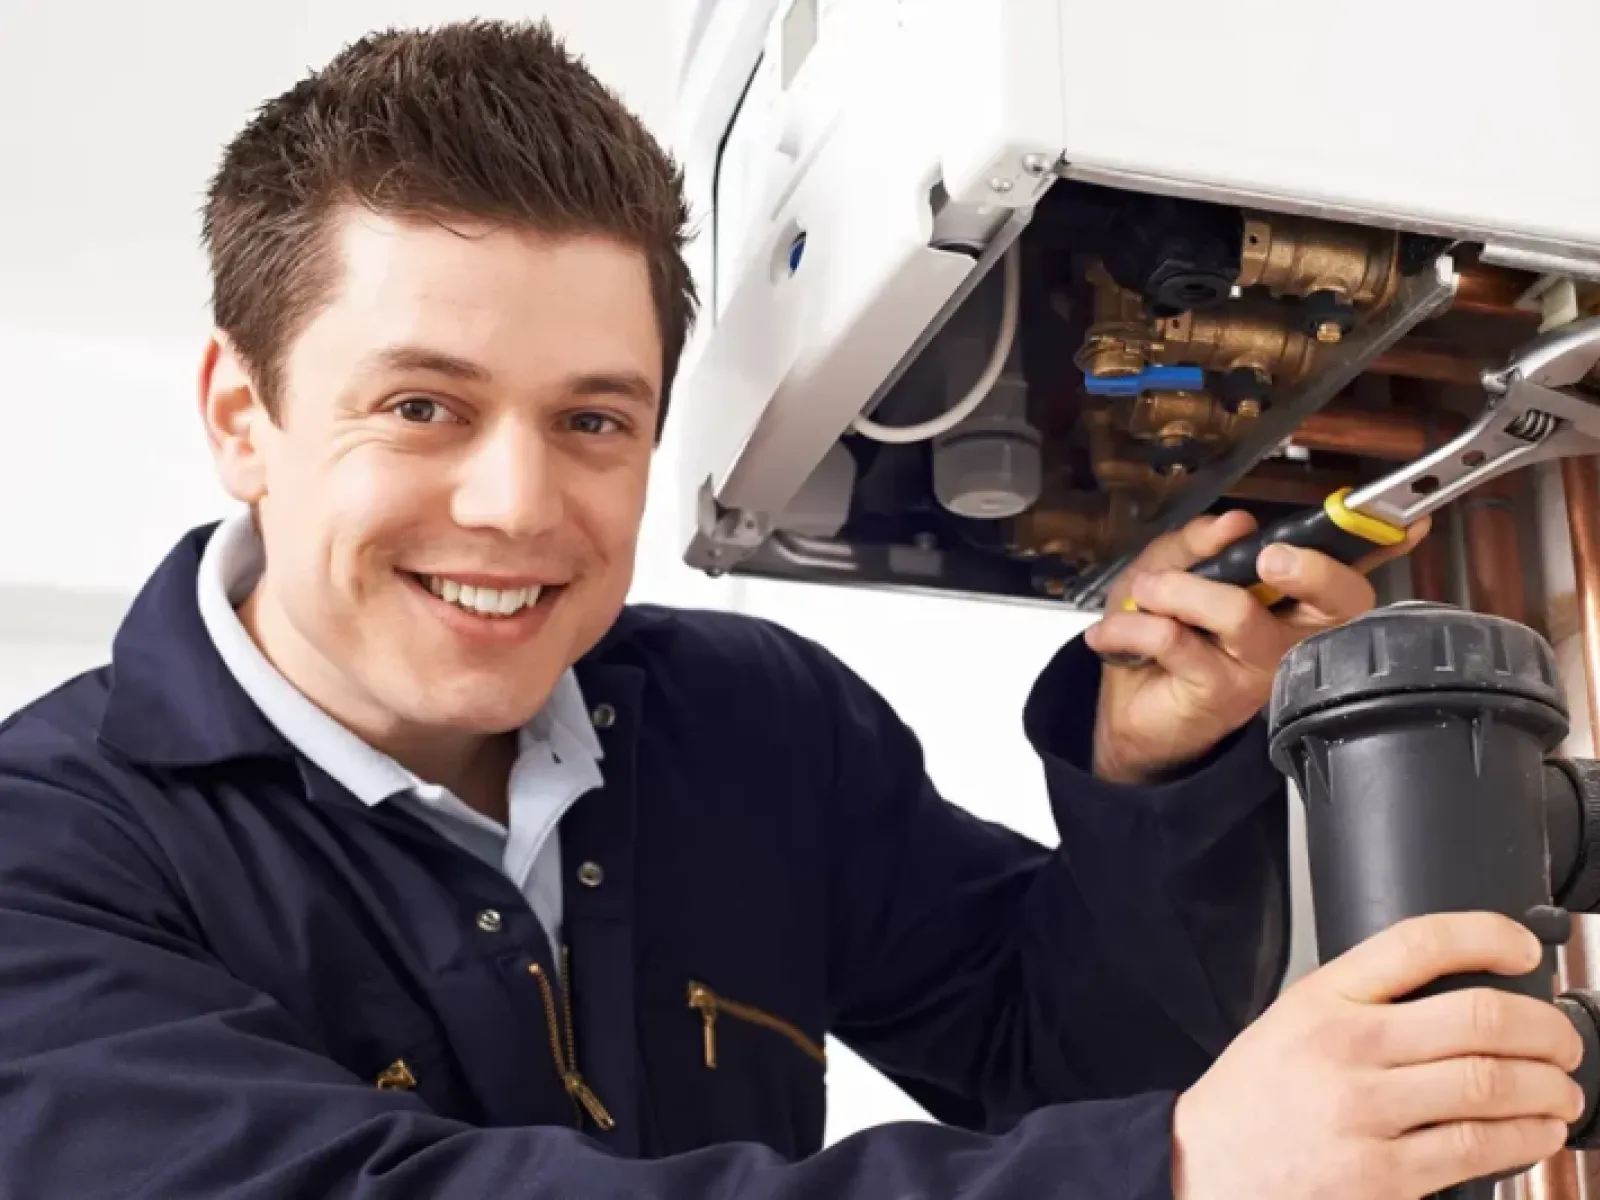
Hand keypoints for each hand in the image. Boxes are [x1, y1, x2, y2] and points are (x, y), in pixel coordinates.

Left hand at [1082, 509, 1428, 783]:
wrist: (1129, 709)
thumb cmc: (1161, 636)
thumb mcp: (1169, 570)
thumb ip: (1198, 543)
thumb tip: (1233, 524)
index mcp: (1291, 597)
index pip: (1349, 572)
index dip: (1384, 546)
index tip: (1409, 522)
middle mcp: (1293, 634)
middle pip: (1337, 599)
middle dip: (1307, 568)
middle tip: (1266, 556)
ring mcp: (1264, 667)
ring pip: (1239, 612)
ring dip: (1179, 590)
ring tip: (1146, 591)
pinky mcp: (1224, 693)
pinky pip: (1180, 640)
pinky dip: (1135, 624)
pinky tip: (1114, 632)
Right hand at [1171, 911, 1585, 1199]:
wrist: (1203, 1167)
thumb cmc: (1254, 1095)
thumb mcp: (1293, 1018)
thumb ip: (1363, 1000)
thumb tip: (1461, 992)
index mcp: (1323, 999)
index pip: (1417, 943)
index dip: (1488, 936)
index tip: (1523, 950)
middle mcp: (1344, 1048)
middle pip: (1478, 1018)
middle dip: (1546, 1028)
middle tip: (1563, 1038)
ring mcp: (1364, 1114)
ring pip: (1491, 1086)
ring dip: (1549, 1087)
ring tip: (1562, 1090)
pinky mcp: (1382, 1177)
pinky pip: (1477, 1149)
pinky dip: (1526, 1138)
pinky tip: (1536, 1132)